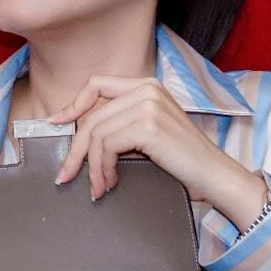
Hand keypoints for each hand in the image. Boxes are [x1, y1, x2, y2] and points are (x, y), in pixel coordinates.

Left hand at [50, 75, 264, 221]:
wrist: (213, 173)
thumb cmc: (183, 159)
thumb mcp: (150, 131)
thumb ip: (123, 123)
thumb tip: (83, 136)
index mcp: (147, 85)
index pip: (97, 84)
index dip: (73, 104)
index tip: (57, 123)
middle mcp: (147, 89)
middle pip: (92, 116)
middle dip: (76, 150)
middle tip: (67, 174)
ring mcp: (149, 105)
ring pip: (96, 134)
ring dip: (92, 167)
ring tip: (99, 186)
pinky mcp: (148, 126)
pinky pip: (107, 147)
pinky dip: (103, 169)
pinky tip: (111, 182)